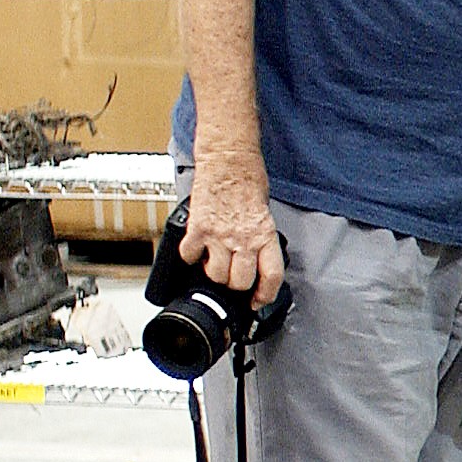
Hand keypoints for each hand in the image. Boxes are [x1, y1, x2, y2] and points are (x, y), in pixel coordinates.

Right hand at [183, 155, 283, 305]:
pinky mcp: (197, 229)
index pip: (271, 277)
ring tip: (215, 259)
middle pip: (239, 282)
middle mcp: (244, 239)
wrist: (229, 160)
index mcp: (265, 235)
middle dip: (235, 284)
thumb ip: (260, 239)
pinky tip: (197, 247)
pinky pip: (190, 256)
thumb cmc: (248, 181)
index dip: (265, 295)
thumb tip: (255, 261)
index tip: (257, 301)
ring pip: (215, 275)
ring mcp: (219, 235)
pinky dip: (191, 256)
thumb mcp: (264, 214)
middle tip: (232, 275)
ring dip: (213, 272)